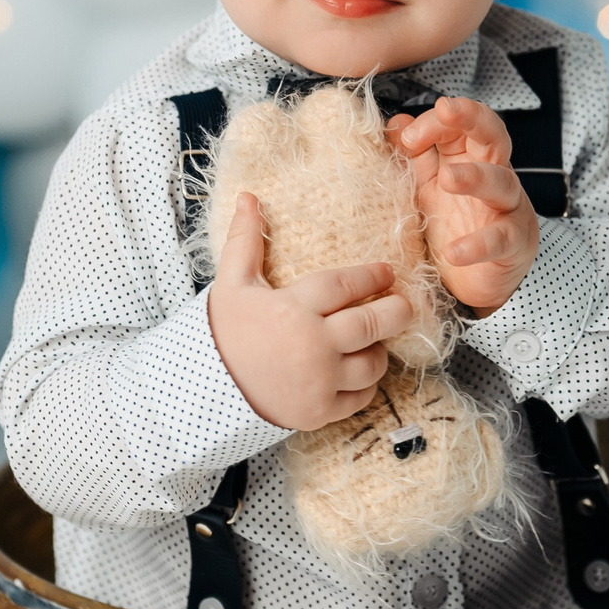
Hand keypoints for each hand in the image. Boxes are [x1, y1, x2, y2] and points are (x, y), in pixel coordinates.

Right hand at [207, 192, 415, 431]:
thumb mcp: (231, 284)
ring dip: (379, 350)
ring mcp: (319, 381)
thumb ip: (245, 241)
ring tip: (374, 341)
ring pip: (373, 363)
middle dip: (397, 311)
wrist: (203, 391)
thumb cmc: (221, 333)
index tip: (387, 271)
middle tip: (405, 304)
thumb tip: (248, 197)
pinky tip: (357, 373)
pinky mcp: (320, 411)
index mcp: (294, 308)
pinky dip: (365, 385)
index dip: (372, 275)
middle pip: (374, 323)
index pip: (346, 285)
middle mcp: (313, 344)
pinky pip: (360, 397)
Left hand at [389, 98, 538, 314]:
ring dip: (475, 176)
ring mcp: (507, 208)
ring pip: (501, 182)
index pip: (459, 124)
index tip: (406, 136)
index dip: (435, 121)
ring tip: (448, 179)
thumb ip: (416, 156)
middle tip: (445, 109)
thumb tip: (396, 122)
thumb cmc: (457, 225)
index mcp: (471, 158)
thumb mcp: (430, 187)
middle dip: (471, 117)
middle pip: (492, 134)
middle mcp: (494, 175)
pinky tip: (454, 253)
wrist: (480, 278)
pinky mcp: (514, 243)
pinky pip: (500, 238)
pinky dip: (478, 245)